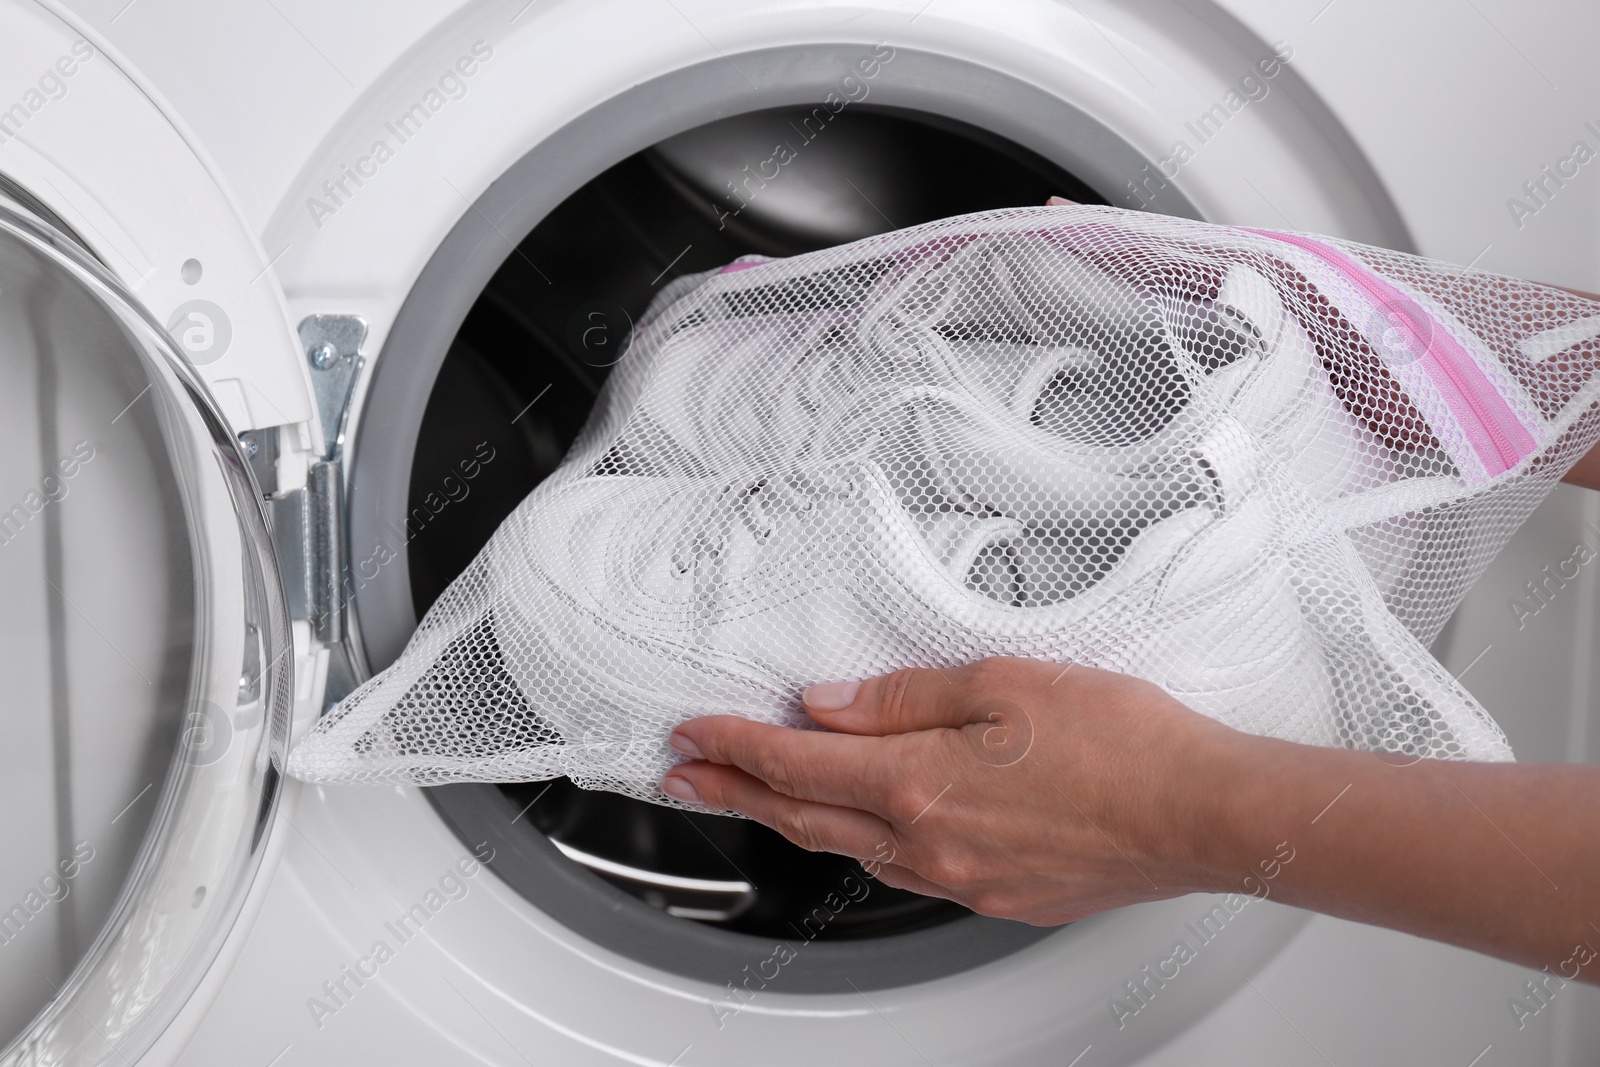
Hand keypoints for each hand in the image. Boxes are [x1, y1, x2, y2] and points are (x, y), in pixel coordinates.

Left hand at [664, 658, 1599, 978]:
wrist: (1200, 812)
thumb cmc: (1121, 741)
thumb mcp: (1004, 684)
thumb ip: (902, 698)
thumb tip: (826, 701)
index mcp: (920, 781)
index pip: (796, 761)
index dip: (734, 747)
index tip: (692, 734)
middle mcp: (927, 842)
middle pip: (805, 816)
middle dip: (738, 794)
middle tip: (685, 779)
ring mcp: (961, 878)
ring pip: (851, 849)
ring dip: (793, 820)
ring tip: (753, 800)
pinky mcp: (995, 894)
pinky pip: (906, 869)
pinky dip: (862, 843)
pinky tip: (859, 828)